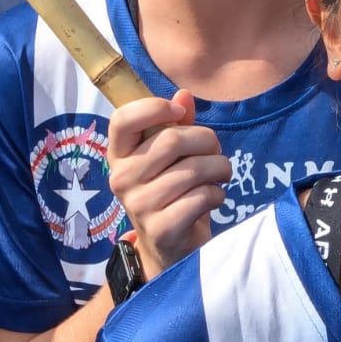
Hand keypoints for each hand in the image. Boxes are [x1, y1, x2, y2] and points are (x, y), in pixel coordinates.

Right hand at [106, 90, 232, 279]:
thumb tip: (184, 94)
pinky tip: (214, 198)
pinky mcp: (161, 229)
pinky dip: (218, 194)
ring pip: (194, 169)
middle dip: (207, 140)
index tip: (179, 111)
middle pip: (172, 140)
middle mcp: (122, 179)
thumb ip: (177, 124)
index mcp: (119, 155)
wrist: (168, 247)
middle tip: (215, 151)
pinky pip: (202, 196)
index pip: (122, 120)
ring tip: (221, 175)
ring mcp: (139, 205)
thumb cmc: (171, 189)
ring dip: (220, 168)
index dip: (154, 107)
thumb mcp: (171, 156)